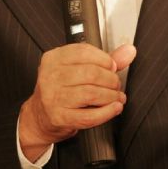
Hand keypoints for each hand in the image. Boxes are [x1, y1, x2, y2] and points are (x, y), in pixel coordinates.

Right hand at [19, 43, 135, 161]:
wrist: (39, 116)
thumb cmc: (61, 89)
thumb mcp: (77, 68)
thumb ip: (104, 59)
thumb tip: (129, 51)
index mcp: (53, 58)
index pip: (83, 51)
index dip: (104, 59)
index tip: (113, 66)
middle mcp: (50, 76)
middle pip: (90, 73)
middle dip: (111, 79)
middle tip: (116, 84)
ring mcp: (53, 97)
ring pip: (91, 94)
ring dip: (111, 96)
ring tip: (117, 97)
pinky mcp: (59, 117)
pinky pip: (89, 116)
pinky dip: (107, 112)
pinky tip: (114, 108)